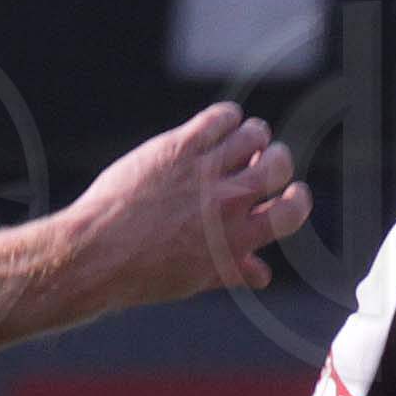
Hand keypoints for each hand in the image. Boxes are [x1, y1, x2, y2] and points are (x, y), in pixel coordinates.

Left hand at [53, 104, 309, 318]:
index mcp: (238, 239)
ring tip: (234, 143)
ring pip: (254, 133)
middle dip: (274, 159)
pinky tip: (215, 128)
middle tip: (257, 162)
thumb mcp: (195, 278)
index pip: (293, 210)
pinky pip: (221, 117)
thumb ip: (232, 270)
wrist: (98, 254)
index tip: (287, 193)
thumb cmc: (143, 272)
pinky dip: (227, 117)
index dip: (297, 197)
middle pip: (279, 163)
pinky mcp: (180, 147)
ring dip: (251, 135)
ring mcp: (205, 172)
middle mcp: (228, 203)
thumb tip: (261, 273)